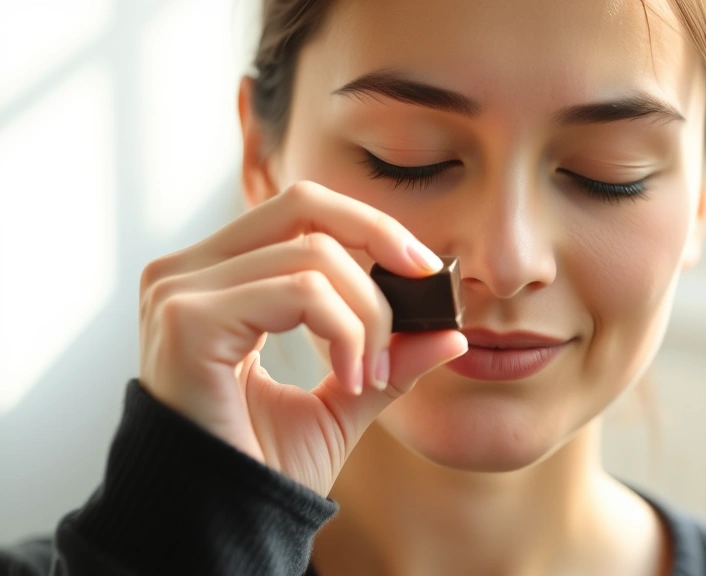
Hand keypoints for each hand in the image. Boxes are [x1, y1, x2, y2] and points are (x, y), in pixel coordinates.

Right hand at [138, 180, 466, 495]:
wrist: (222, 526)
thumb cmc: (265, 463)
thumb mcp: (342, 400)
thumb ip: (387, 357)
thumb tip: (450, 333)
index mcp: (216, 279)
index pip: (299, 213)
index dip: (369, 225)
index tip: (425, 269)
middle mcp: (187, 274)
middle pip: (303, 205)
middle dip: (379, 237)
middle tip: (425, 283)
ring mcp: (180, 293)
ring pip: (314, 256)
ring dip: (368, 317)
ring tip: (370, 376)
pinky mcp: (187, 320)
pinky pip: (300, 294)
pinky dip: (346, 333)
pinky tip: (350, 379)